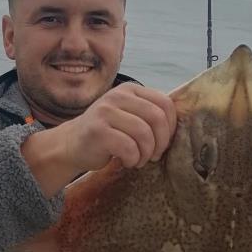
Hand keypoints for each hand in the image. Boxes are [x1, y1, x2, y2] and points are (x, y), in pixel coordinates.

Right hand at [62, 83, 176, 172]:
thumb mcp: (128, 116)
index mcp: (130, 90)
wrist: (72, 144)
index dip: (171, 127)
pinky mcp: (98, 131)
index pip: (165, 103)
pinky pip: (129, 148)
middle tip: (153, 155)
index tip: (163, 142)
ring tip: (139, 160)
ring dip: (146, 153)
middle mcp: (118, 96)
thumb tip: (178, 127)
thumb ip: (148, 115)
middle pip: (157, 118)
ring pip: (144, 134)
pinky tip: (127, 162)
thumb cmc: (107, 134)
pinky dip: (133, 159)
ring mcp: (106, 112)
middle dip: (160, 143)